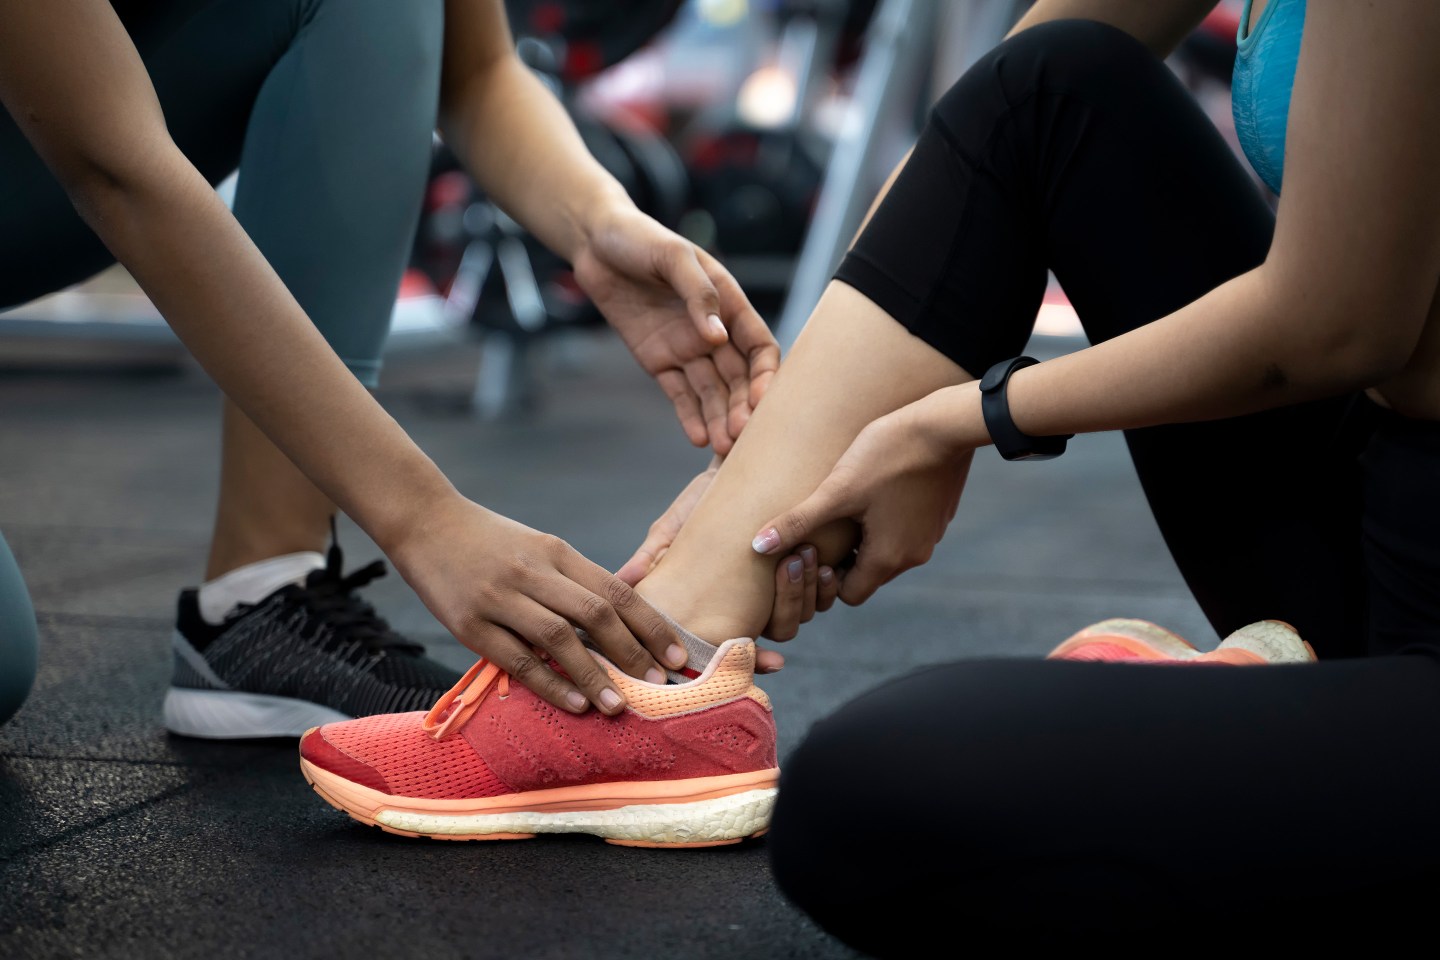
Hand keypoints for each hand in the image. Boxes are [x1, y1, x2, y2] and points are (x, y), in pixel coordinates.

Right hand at [391, 496, 687, 715]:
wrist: (425, 521)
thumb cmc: (490, 541)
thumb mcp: (538, 548)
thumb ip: (573, 581)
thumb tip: (619, 627)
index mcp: (558, 552)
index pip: (615, 591)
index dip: (651, 625)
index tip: (678, 654)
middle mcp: (534, 573)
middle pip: (595, 614)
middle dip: (633, 652)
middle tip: (660, 684)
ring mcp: (500, 598)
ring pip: (559, 639)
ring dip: (594, 675)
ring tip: (619, 705)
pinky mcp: (469, 624)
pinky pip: (516, 658)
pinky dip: (549, 683)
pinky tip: (574, 703)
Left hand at [572, 204, 778, 453]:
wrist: (595, 242)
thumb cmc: (640, 238)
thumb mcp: (673, 256)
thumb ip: (699, 294)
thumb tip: (717, 336)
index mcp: (729, 303)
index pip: (759, 346)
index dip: (765, 374)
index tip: (763, 400)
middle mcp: (713, 331)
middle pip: (738, 377)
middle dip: (743, 407)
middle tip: (741, 436)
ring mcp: (686, 348)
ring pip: (712, 391)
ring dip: (720, 418)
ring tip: (723, 446)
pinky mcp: (659, 361)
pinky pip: (679, 393)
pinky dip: (689, 415)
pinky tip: (698, 438)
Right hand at [616, 463, 839, 670]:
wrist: (739, 465)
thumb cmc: (700, 500)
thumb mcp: (673, 527)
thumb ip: (654, 555)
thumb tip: (624, 581)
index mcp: (722, 608)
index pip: (737, 647)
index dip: (756, 661)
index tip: (772, 661)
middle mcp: (755, 607)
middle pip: (781, 629)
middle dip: (790, 602)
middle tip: (790, 565)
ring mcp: (784, 592)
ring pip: (806, 613)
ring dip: (809, 589)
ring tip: (804, 554)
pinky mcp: (811, 574)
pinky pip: (829, 595)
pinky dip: (827, 583)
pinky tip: (826, 562)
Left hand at [751, 395, 972, 604]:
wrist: (945, 424)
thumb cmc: (888, 455)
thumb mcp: (836, 490)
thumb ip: (798, 522)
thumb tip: (757, 547)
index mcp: (887, 558)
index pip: (849, 594)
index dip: (826, 577)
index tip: (813, 547)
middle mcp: (913, 556)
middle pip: (867, 575)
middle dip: (842, 558)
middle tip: (823, 528)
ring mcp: (929, 536)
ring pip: (885, 552)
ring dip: (862, 538)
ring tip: (844, 506)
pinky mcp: (936, 515)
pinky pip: (903, 531)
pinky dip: (884, 522)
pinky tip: (871, 490)